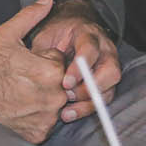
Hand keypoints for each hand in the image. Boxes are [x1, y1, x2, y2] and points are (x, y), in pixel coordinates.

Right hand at [0, 0, 68, 143]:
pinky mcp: (38, 133)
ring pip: (54, 104)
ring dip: (42, 99)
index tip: (25, 63)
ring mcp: (47, 118)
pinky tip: (18, 108)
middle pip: (60, 84)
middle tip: (21, 79)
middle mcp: (55, 96)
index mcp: (52, 71)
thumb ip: (30, 16)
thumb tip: (48, 0)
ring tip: (18, 94)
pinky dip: (35, 117)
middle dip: (45, 80)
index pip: (59, 62)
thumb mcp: (6, 35)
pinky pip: (44, 123)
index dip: (41, 60)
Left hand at [29, 0, 120, 122]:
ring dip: (88, 103)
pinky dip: (87, 109)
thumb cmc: (55, 35)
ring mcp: (109, 67)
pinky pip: (103, 100)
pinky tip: (70, 114)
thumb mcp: (45, 36)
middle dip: (89, 88)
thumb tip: (35, 70)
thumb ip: (44, 51)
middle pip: (110, 71)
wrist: (67, 31)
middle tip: (67, 95)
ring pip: (109, 89)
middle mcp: (105, 50)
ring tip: (66, 111)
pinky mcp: (106, 84)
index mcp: (89, 34)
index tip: (65, 83)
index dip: (79, 68)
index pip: (90, 50)